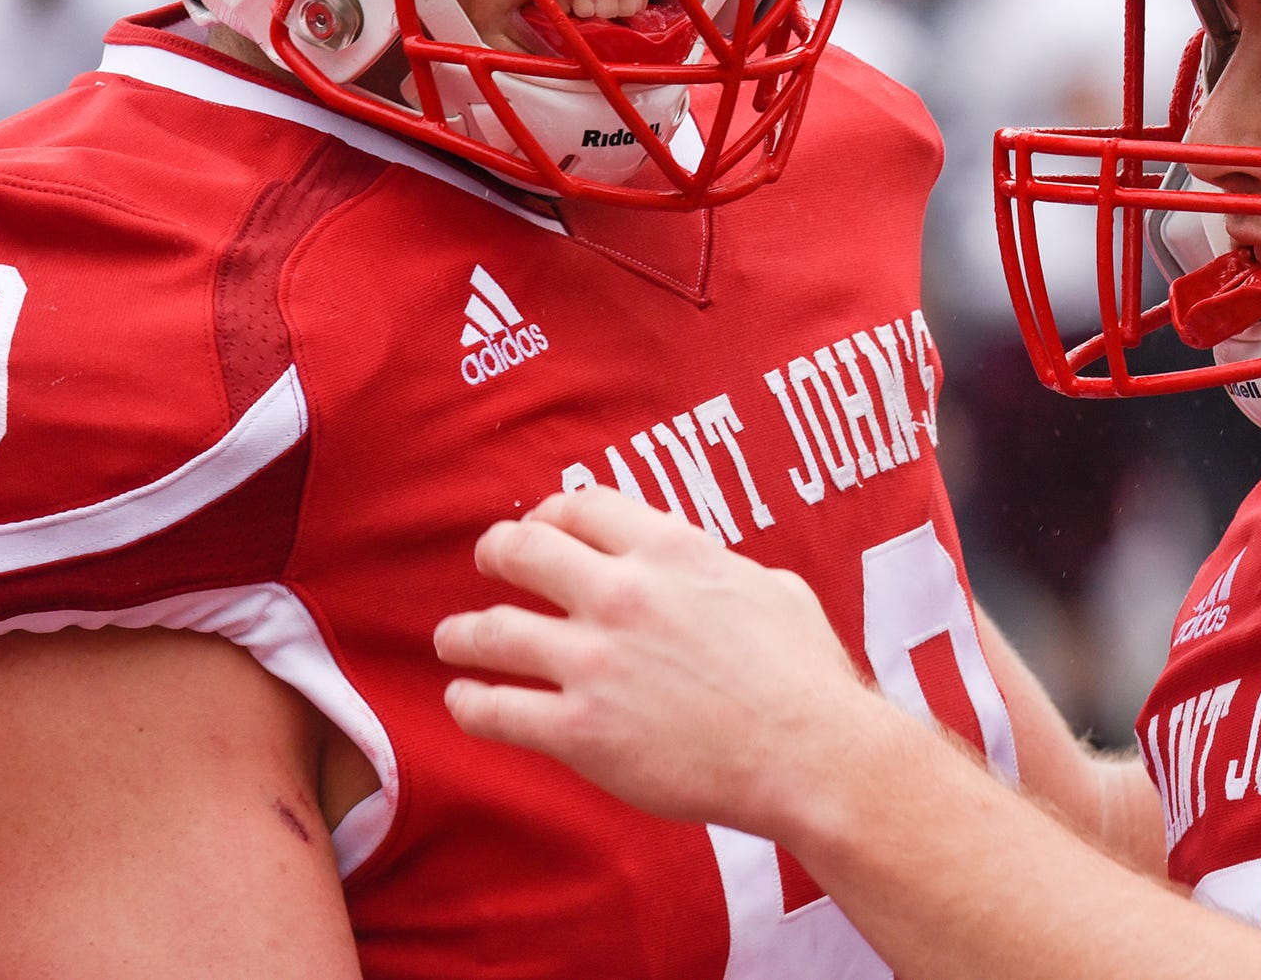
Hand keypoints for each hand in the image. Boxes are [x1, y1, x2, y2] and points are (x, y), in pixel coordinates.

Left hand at [436, 484, 887, 837]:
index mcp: (668, 551)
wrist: (808, 753)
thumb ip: (724, 571)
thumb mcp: (773, 589)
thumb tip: (714, 573)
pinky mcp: (580, 731)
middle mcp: (620, 595)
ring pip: (493, 631)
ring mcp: (593, 663)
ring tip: (452, 638)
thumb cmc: (805, 675)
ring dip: (463, 633)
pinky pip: (496, 710)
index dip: (553, 513)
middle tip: (489, 564)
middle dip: (496, 554)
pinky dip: (470, 703)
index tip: (545, 528)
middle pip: (523, 551)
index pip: (582, 506)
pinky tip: (464, 700)